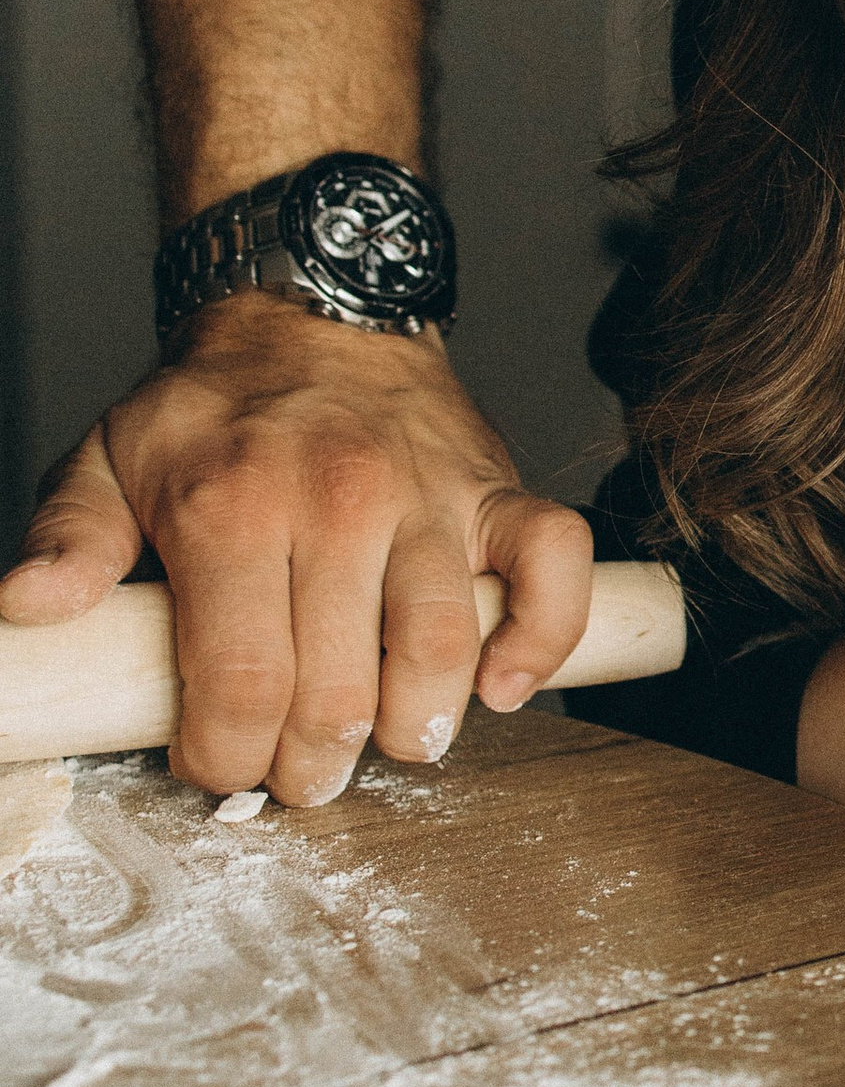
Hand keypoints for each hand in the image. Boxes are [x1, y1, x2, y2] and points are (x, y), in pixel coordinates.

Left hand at [0, 296, 593, 805]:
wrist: (313, 310)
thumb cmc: (214, 407)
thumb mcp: (108, 457)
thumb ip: (69, 537)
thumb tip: (28, 607)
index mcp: (233, 506)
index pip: (240, 682)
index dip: (227, 757)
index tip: (218, 768)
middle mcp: (338, 501)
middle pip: (338, 691)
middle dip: (310, 766)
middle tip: (294, 777)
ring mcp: (427, 495)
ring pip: (441, 649)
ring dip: (413, 730)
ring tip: (385, 746)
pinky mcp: (494, 488)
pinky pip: (551, 567)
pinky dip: (539, 640)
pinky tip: (499, 687)